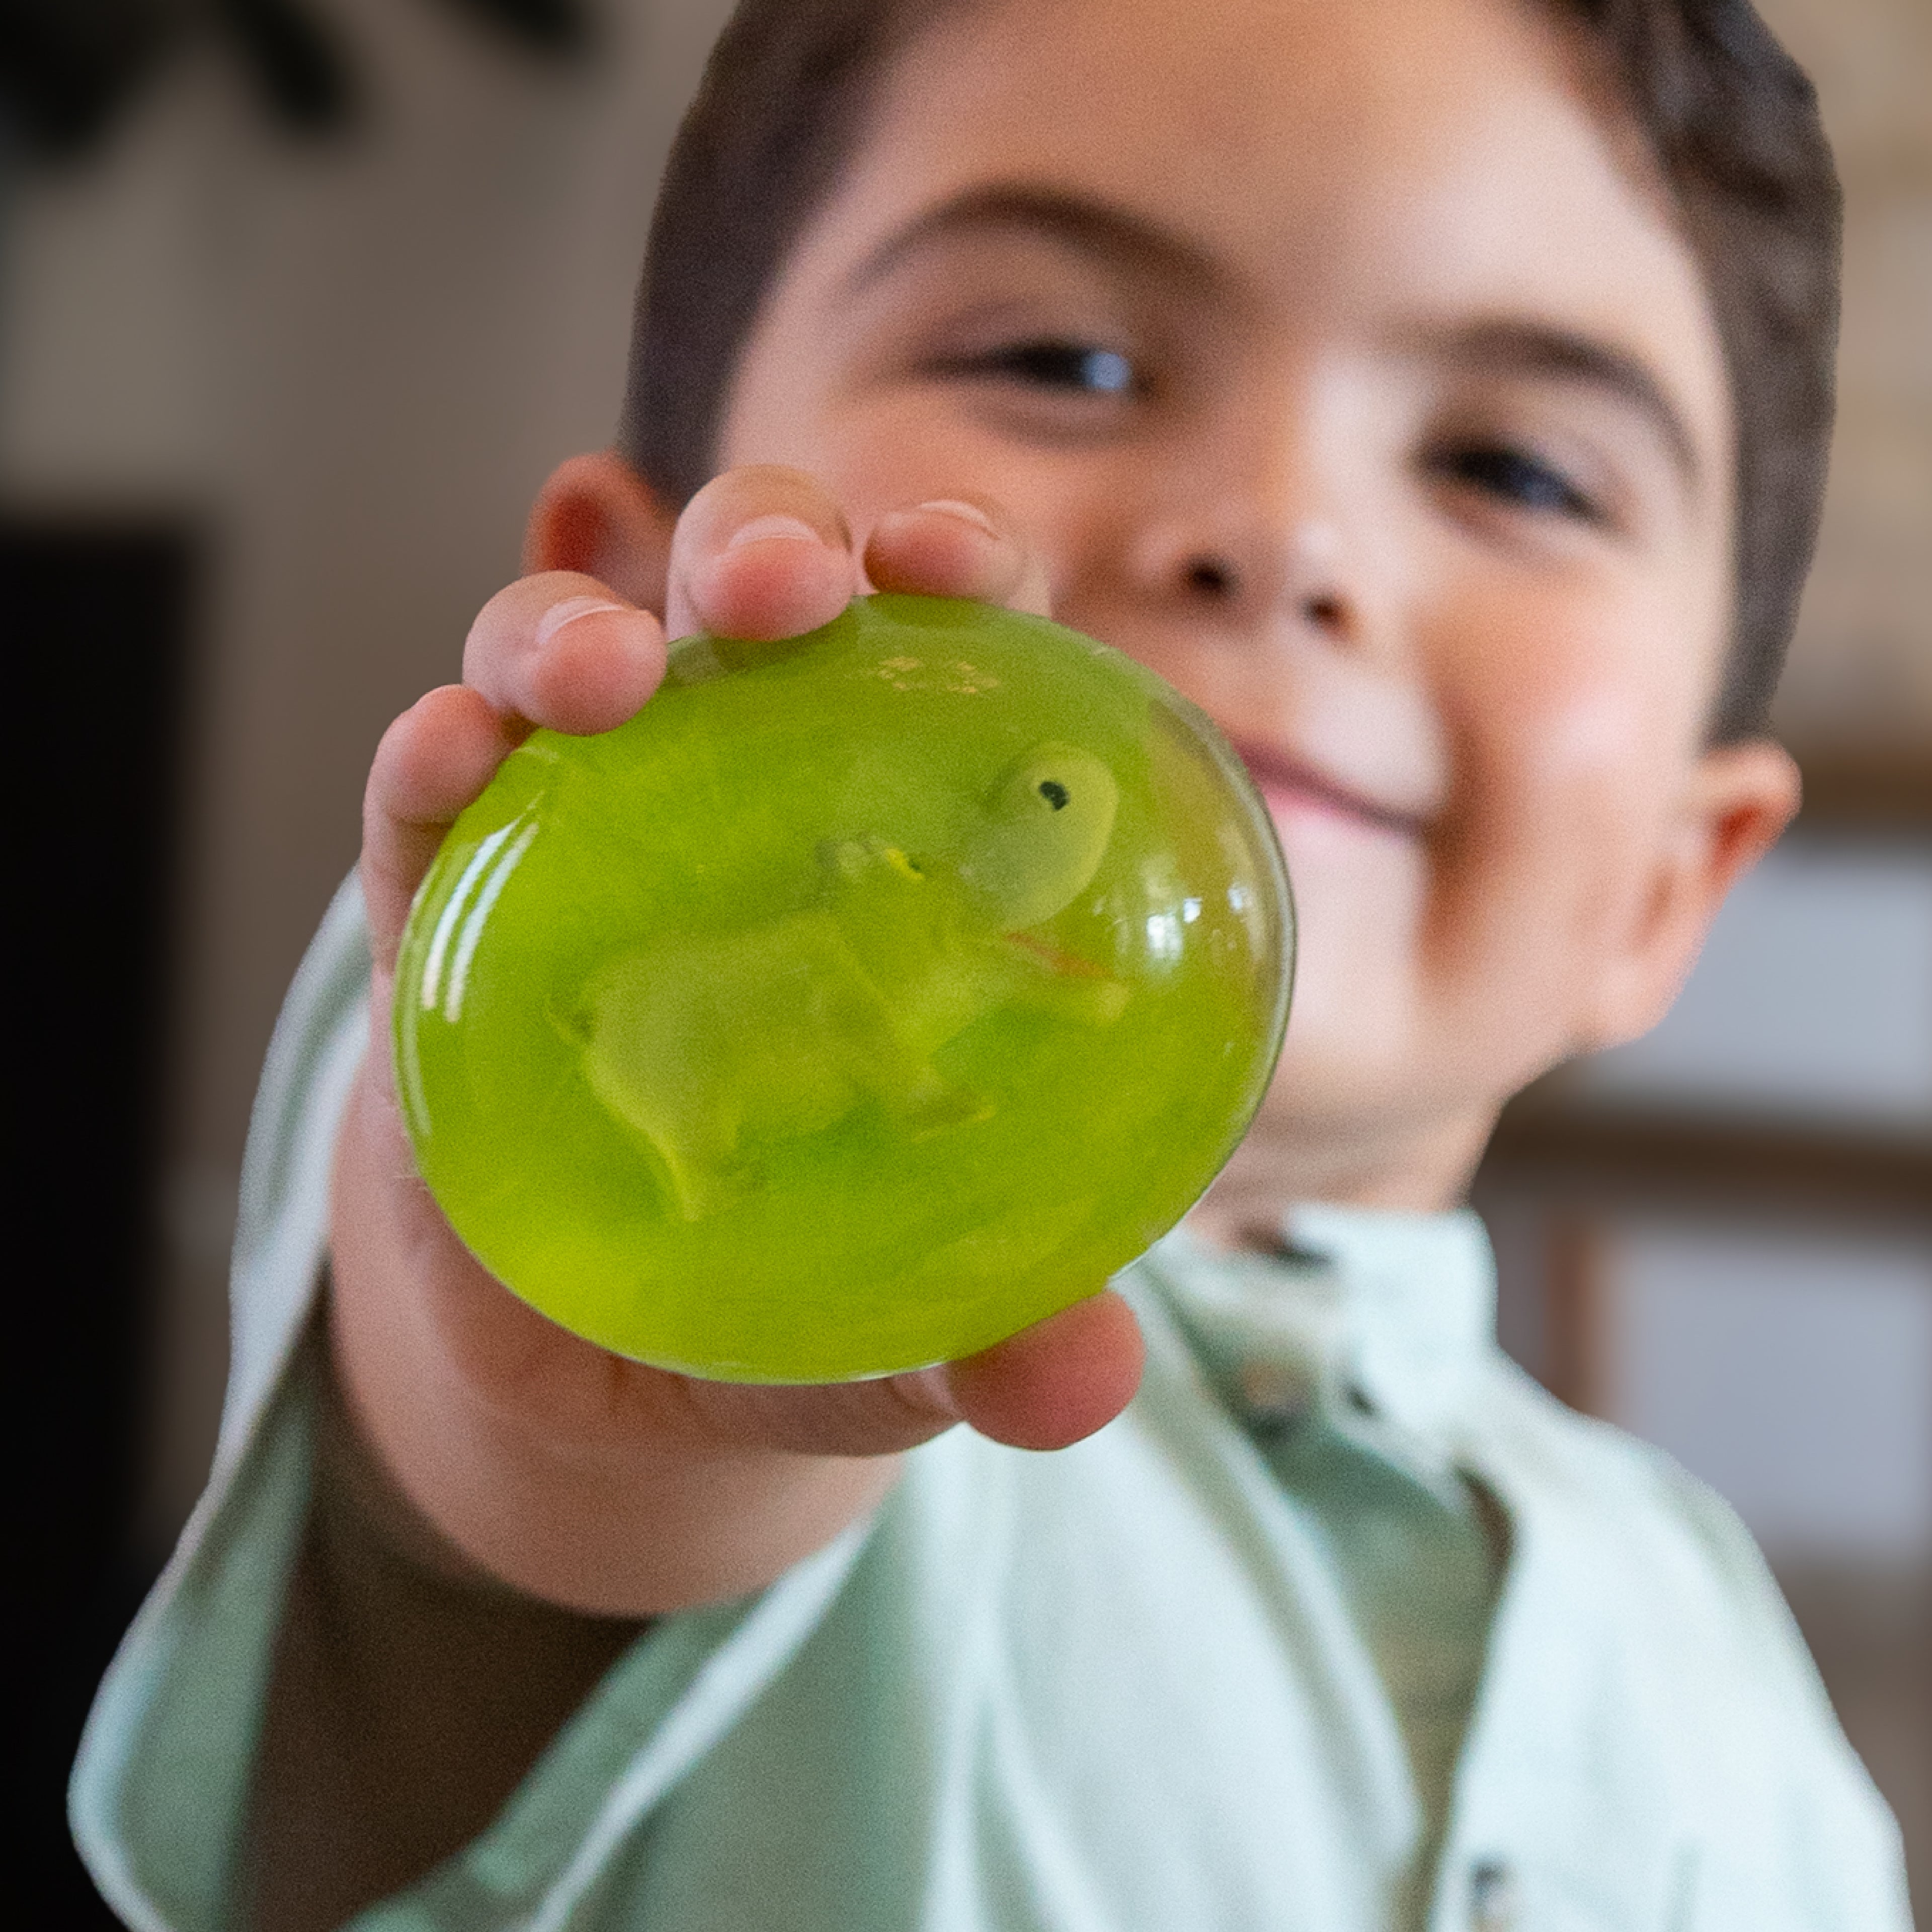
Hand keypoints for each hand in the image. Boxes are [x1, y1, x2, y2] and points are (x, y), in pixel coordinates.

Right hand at [333, 464, 1143, 1615]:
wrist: (604, 1361)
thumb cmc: (799, 1288)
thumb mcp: (906, 1326)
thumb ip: (997, 1337)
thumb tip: (1086, 1383)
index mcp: (882, 835)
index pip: (929, 646)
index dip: (945, 566)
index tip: (963, 565)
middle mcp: (728, 793)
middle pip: (740, 600)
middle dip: (756, 541)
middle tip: (780, 595)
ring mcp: (574, 837)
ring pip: (558, 659)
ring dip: (565, 628)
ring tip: (597, 673)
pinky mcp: (441, 919)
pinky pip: (421, 810)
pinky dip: (430, 756)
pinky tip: (446, 746)